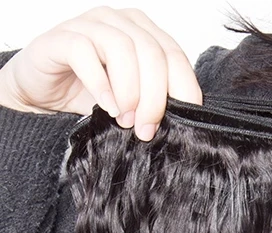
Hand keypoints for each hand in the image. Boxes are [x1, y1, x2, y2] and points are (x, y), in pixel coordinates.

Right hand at [0, 5, 201, 140]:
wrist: (43, 93)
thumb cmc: (91, 95)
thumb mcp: (133, 102)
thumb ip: (156, 103)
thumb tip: (185, 126)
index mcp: (143, 33)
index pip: (175, 56)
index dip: (183, 90)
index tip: (181, 125)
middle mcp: (118, 22)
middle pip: (152, 52)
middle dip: (155, 97)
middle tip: (146, 129)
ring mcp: (88, 24)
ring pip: (122, 48)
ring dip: (129, 91)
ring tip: (125, 120)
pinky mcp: (60, 37)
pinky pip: (84, 52)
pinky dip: (100, 83)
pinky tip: (106, 106)